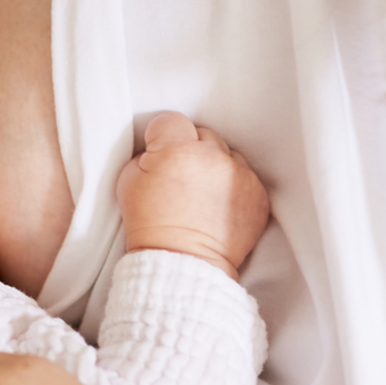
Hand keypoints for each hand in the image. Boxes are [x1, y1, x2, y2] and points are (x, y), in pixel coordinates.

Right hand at [117, 112, 269, 278]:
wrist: (182, 263)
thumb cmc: (150, 226)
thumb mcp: (128, 182)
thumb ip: (145, 155)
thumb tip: (159, 148)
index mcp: (177, 150)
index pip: (171, 121)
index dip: (162, 137)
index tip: (160, 154)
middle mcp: (212, 157)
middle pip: (203, 134)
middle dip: (192, 150)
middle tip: (181, 177)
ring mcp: (240, 175)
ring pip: (227, 154)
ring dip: (216, 167)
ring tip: (202, 195)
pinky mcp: (258, 194)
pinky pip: (246, 177)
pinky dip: (233, 187)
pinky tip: (218, 206)